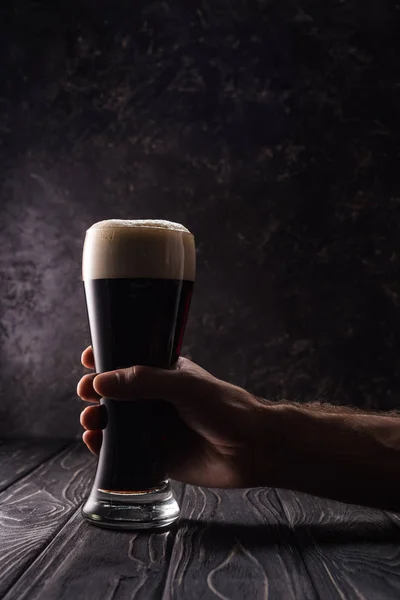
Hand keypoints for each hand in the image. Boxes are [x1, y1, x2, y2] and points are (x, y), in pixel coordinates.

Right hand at [77, 347, 267, 487]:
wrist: (251, 449)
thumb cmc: (224, 408)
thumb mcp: (183, 386)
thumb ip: (144, 381)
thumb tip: (101, 381)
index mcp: (164, 374)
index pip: (129, 361)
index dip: (107, 358)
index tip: (89, 358)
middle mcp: (155, 399)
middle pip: (115, 392)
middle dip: (94, 390)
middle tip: (86, 392)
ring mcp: (153, 427)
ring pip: (114, 421)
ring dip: (95, 418)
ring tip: (90, 420)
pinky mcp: (154, 455)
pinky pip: (121, 450)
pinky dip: (103, 446)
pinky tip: (94, 442)